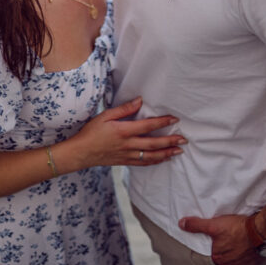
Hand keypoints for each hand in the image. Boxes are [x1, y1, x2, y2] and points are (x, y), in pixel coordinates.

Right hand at [65, 97, 185, 169]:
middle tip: (184, 139)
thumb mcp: (105, 116)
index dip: (162, 122)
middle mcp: (128, 145)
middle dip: (170, 141)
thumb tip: (139, 100)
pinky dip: (155, 161)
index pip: (148, 126)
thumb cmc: (91, 132)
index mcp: (124, 131)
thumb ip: (124, 109)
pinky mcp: (125, 162)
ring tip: (178, 151)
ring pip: (151, 156)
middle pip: (154, 144)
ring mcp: (127, 155)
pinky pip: (143, 163)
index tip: (174, 119)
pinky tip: (162, 159)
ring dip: (166, 154)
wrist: (81, 152)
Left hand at [178, 214, 259, 264]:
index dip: (212, 246)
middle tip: (226, 241)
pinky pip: (244, 264)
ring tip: (235, 244)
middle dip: (222, 251)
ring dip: (233, 255)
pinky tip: (244, 249)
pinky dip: (242, 257)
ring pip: (233, 262)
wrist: (261, 233)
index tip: (216, 240)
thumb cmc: (238, 229)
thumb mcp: (214, 224)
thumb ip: (196, 225)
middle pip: (221, 259)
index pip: (210, 255)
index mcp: (218, 259)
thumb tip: (181, 224)